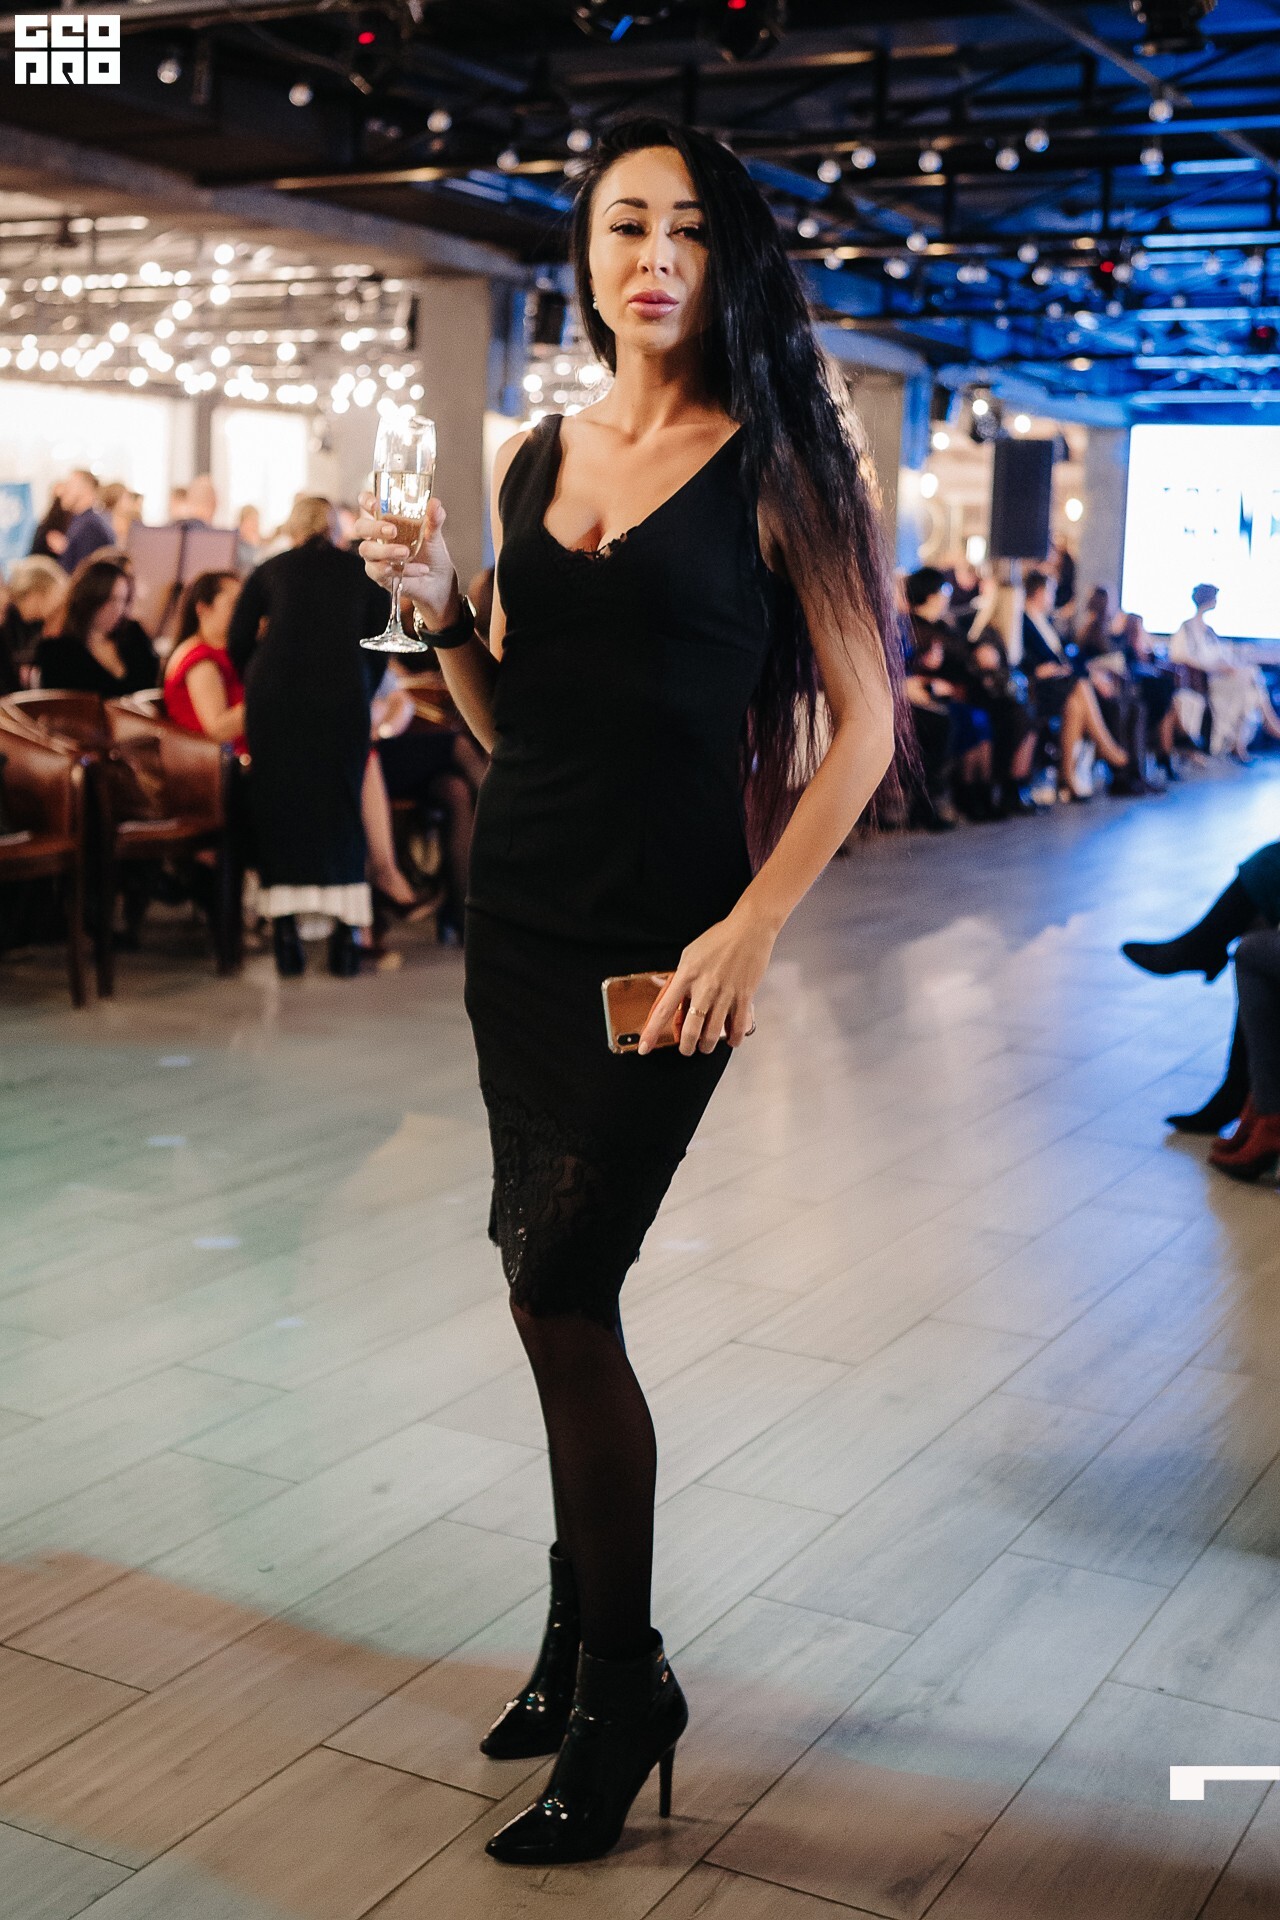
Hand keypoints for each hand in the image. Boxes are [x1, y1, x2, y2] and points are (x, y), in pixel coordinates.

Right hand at [354, 494, 457, 627]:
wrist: (438, 579)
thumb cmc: (431, 552)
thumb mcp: (434, 534)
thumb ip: (434, 519)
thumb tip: (435, 504)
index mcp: (386, 519)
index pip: (367, 505)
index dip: (365, 500)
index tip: (374, 504)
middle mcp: (376, 536)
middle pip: (360, 527)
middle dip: (374, 528)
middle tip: (393, 531)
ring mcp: (375, 556)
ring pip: (367, 550)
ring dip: (386, 551)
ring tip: (407, 553)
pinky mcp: (379, 574)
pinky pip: (379, 571)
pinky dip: (400, 569)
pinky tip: (418, 569)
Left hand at [637, 906, 774, 1055]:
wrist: (749, 929)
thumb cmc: (718, 939)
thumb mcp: (689, 955)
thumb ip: (679, 978)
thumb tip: (669, 996)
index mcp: (686, 976)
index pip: (664, 1010)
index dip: (652, 1032)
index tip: (645, 1048)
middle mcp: (704, 988)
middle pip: (690, 1030)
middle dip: (687, 1047)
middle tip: (687, 1049)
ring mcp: (725, 994)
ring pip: (713, 1034)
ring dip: (707, 1045)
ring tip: (706, 1045)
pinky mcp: (744, 996)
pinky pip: (737, 1027)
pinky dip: (734, 1039)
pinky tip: (731, 1040)